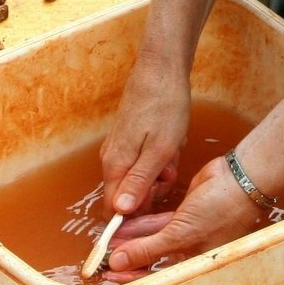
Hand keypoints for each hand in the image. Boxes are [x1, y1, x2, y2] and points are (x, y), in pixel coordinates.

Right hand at [100, 52, 190, 214]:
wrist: (161, 70)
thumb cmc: (165, 108)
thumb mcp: (160, 150)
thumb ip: (139, 182)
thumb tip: (120, 211)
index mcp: (116, 165)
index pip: (115, 208)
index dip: (136, 214)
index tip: (158, 204)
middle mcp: (111, 159)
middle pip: (129, 194)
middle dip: (153, 189)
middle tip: (170, 170)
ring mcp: (119, 147)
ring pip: (140, 177)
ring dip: (160, 171)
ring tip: (173, 149)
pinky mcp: (128, 138)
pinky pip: (144, 160)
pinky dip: (161, 157)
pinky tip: (171, 142)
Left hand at [107, 156, 261, 270]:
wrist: (239, 179)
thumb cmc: (219, 211)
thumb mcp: (180, 234)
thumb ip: (148, 248)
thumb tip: (119, 263)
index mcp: (195, 265)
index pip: (158, 278)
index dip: (132, 277)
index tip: (110, 275)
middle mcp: (190, 251)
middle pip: (153, 259)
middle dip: (129, 256)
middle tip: (103, 257)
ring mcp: (188, 232)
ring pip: (154, 239)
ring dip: (132, 238)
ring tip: (108, 239)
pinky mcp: (185, 214)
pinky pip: (159, 222)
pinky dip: (143, 224)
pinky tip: (124, 223)